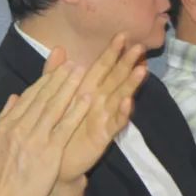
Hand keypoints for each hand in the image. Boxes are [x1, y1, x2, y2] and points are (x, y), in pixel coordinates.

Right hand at [0, 63, 92, 195]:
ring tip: (82, 72)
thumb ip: (3, 119)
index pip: (28, 97)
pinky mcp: (49, 152)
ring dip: (69, 87)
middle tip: (73, 62)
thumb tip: (12, 97)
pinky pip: (65, 127)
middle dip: (59, 77)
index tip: (57, 68)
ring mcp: (34, 139)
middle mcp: (19, 127)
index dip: (45, 81)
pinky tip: (87, 99)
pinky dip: (76, 111)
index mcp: (6, 125)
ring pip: (54, 107)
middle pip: (42, 97)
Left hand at [43, 34, 146, 183]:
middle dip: (127, 63)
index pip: (102, 67)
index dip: (111, 52)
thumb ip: (54, 73)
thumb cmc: (57, 126)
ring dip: (131, 84)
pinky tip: (128, 101)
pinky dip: (123, 112)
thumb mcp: (54, 96)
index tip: (122, 36)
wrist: (54, 159)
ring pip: (120, 97)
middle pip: (116, 79)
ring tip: (142, 70)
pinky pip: (116, 122)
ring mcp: (104, 117)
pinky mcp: (104, 135)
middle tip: (139, 47)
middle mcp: (100, 101)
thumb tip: (58, 47)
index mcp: (87, 90)